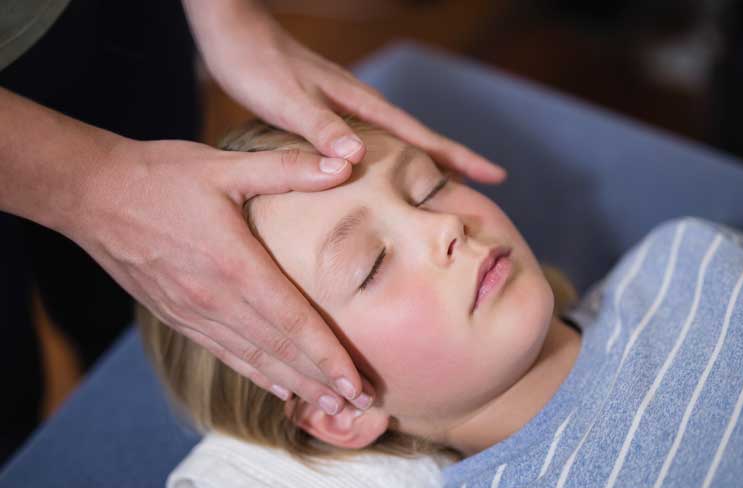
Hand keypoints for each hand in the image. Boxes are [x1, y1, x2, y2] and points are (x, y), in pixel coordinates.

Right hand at [74, 138, 371, 414]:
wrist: (91, 196)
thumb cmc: (160, 176)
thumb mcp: (223, 165)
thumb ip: (286, 168)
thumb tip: (343, 163)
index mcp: (234, 264)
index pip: (292, 321)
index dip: (327, 355)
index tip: (355, 382)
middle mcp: (215, 299)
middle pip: (278, 350)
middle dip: (320, 380)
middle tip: (357, 405)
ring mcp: (193, 313)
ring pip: (253, 359)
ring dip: (293, 384)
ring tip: (327, 405)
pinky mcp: (177, 316)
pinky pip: (223, 353)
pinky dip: (254, 373)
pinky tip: (277, 387)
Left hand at [182, 0, 506, 181]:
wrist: (233, 33)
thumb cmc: (256, 65)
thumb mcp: (285, 100)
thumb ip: (320, 127)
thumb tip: (357, 158)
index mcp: (360, 105)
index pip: (422, 135)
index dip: (459, 157)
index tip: (496, 176)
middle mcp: (361, 106)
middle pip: (421, 137)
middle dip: (455, 162)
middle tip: (485, 188)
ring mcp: (348, 107)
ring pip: (400, 139)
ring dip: (427, 160)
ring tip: (446, 184)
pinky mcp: (330, 111)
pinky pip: (375, 140)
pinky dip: (393, 158)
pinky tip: (384, 170)